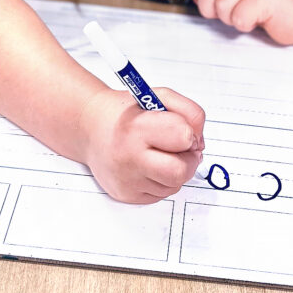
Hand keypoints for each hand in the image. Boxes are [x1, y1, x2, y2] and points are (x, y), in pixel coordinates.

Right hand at [80, 87, 204, 203]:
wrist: (92, 128)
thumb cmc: (127, 112)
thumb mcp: (159, 96)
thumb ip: (188, 112)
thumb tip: (200, 141)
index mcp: (136, 128)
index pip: (182, 136)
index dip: (190, 132)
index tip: (184, 129)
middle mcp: (129, 157)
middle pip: (181, 171)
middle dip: (189, 159)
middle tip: (182, 147)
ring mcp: (127, 180)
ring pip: (174, 185)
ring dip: (176, 170)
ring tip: (162, 153)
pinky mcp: (127, 195)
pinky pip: (161, 194)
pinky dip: (163, 180)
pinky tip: (151, 164)